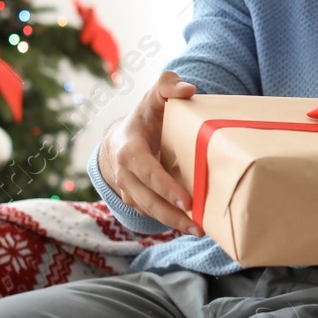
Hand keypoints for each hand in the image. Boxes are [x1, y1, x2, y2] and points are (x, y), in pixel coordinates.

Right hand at [98, 70, 199, 233]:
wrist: (118, 140)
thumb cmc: (143, 117)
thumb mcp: (153, 97)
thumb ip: (168, 86)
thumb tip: (188, 89)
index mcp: (128, 150)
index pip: (146, 172)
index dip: (164, 187)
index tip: (186, 200)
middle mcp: (124, 174)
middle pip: (148, 200)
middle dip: (172, 215)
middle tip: (197, 225)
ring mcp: (127, 190)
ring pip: (149, 211)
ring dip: (173, 223)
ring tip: (199, 231)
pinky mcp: (135, 201)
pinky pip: (151, 214)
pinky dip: (170, 222)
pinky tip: (190, 227)